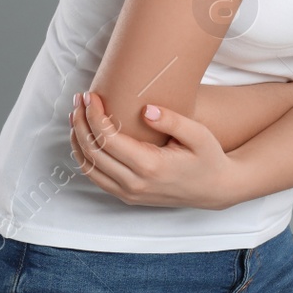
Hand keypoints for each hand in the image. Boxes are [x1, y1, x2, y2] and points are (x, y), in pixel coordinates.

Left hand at [69, 91, 242, 210]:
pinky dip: (85, 157)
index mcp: (150, 166)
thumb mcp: (198, 134)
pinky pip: (97, 178)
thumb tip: (145, 110)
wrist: (215, 189)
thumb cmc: (208, 158)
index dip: (94, 115)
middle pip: (93, 152)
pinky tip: (85, 139)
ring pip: (89, 168)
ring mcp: (129, 193)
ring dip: (78, 140)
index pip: (108, 139)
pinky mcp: (128, 196)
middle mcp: (135, 183)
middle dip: (81, 122)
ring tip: (76, 115)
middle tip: (79, 100)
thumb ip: (172, 121)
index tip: (91, 96)